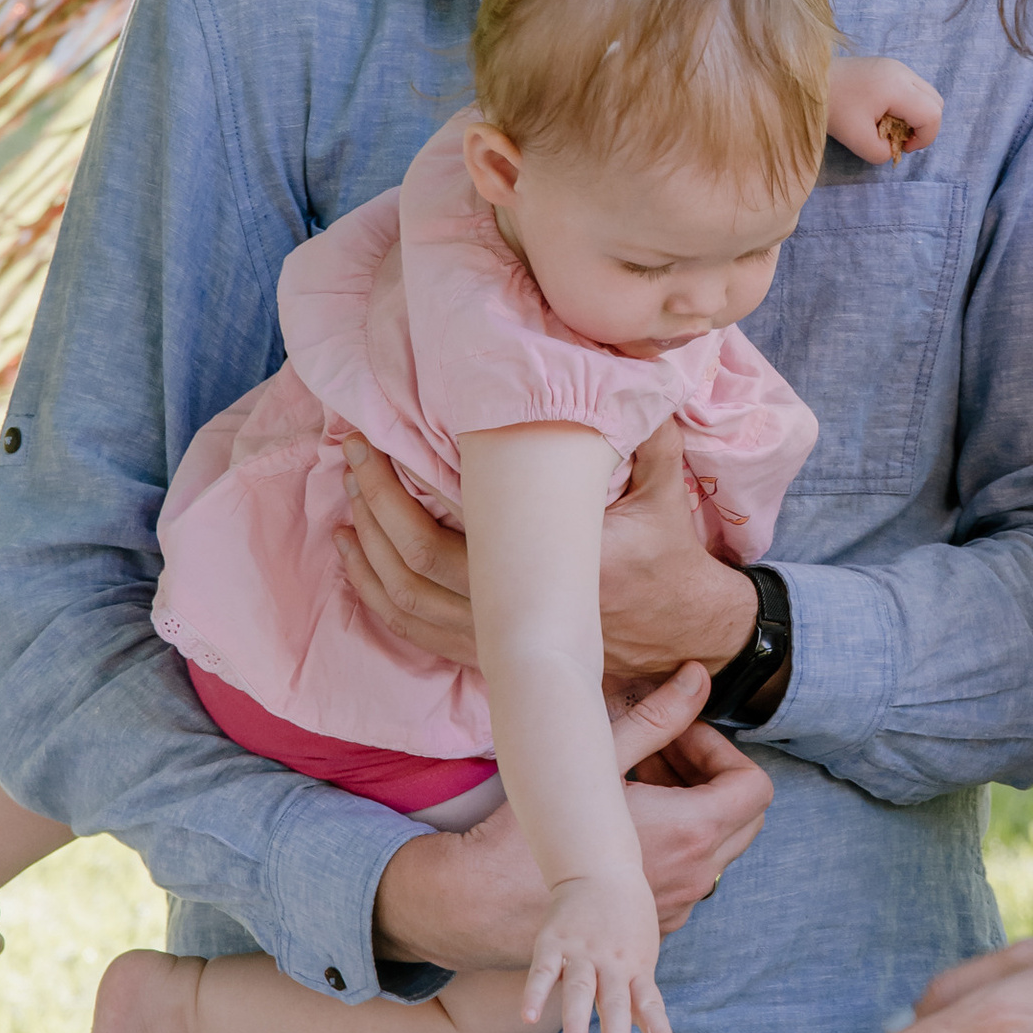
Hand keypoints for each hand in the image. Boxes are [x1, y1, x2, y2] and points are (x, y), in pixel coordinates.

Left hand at [343, 423, 759, 686]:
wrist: (684, 633)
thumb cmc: (671, 556)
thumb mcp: (668, 495)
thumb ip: (650, 438)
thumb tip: (630, 375)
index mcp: (564, 569)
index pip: (465, 532)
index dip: (408, 490)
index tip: (382, 441)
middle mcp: (527, 615)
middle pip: (419, 566)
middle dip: (374, 507)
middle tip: (353, 457)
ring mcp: (505, 644)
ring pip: (408, 605)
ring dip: (367, 555)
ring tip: (347, 502)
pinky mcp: (494, 657)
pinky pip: (417, 633)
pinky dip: (378, 599)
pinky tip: (357, 564)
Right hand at [374, 664, 768, 965]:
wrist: (483, 901)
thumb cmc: (536, 829)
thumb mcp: (600, 760)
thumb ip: (659, 717)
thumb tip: (699, 677)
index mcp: (690, 833)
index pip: (754, 788)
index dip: (724, 751)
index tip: (680, 736)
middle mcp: (694, 877)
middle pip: (745, 818)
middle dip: (712, 777)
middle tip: (662, 752)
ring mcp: (677, 906)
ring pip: (718, 848)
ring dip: (694, 809)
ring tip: (637, 781)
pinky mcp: (654, 924)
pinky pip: (689, 876)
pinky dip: (676, 843)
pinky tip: (627, 823)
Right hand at [527, 861, 674, 1032]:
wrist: (602, 869)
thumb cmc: (627, 920)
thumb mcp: (643, 955)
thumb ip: (641, 995)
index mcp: (636, 966)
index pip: (649, 1002)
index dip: (658, 1029)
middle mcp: (611, 962)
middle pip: (614, 1000)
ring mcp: (582, 952)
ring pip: (579, 988)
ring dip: (577, 1019)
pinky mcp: (553, 943)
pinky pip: (542, 972)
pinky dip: (535, 994)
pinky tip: (528, 1016)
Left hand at [827, 53, 944, 163]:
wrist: (806, 80)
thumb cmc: (832, 108)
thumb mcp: (857, 140)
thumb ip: (882, 152)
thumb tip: (892, 148)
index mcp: (897, 87)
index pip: (932, 114)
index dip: (925, 138)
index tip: (901, 148)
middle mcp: (902, 71)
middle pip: (936, 102)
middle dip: (923, 126)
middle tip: (898, 138)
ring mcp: (895, 66)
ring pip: (926, 94)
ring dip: (915, 115)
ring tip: (889, 126)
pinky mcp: (887, 66)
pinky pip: (912, 88)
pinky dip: (906, 105)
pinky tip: (882, 112)